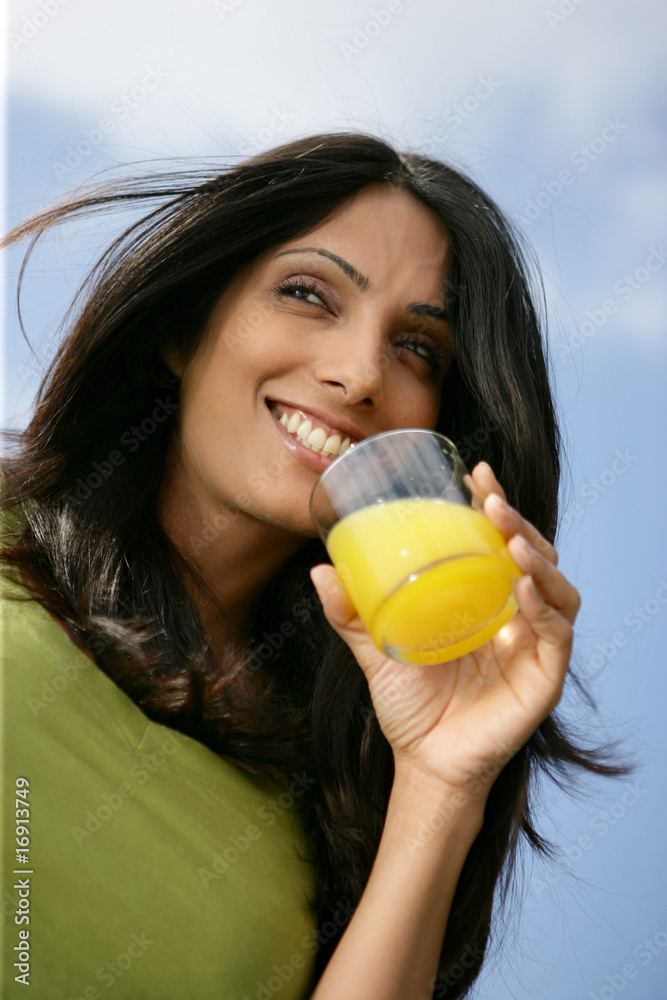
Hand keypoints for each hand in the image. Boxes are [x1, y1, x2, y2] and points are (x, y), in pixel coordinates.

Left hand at [309, 461, 579, 802]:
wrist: (422, 762)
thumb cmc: (408, 703)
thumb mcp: (375, 648)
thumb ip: (350, 614)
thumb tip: (320, 570)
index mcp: (486, 598)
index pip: (501, 540)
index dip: (496, 503)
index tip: (476, 473)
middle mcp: (517, 614)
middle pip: (534, 554)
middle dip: (518, 521)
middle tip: (491, 500)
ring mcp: (534, 644)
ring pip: (557, 587)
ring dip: (538, 556)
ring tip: (511, 537)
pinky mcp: (545, 676)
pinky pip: (557, 635)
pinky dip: (546, 608)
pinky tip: (524, 588)